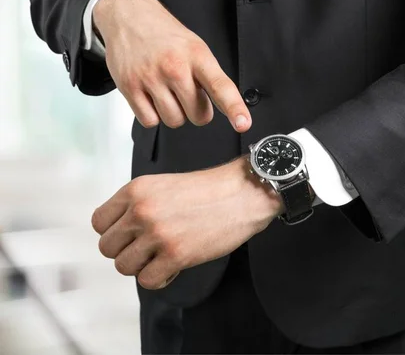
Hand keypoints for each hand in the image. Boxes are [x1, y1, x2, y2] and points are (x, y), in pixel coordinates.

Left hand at [91, 157, 282, 289]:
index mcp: (136, 190)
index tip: (131, 235)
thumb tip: (121, 234)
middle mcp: (142, 211)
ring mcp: (158, 234)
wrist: (243, 194)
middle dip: (127, 251)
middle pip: (107, 247)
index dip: (114, 233)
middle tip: (148, 249)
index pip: (99, 223)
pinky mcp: (176, 255)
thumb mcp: (163, 185)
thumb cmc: (208, 190)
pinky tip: (173, 267)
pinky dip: (159, 278)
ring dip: (142, 266)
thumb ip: (138, 204)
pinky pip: (148, 280)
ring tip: (162, 257)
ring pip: (124, 266)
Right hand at [93, 0, 250, 131]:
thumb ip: (210, 77)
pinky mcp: (129, 87)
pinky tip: (151, 95)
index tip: (243, 124)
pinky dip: (152, 115)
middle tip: (187, 91)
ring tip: (167, 90)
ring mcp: (151, 77)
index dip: (234, 108)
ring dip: (174, 112)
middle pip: (198, 115)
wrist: (129, 16)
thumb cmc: (167, 36)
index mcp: (197, 56)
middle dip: (196, 109)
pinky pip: (150, 121)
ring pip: (175, 121)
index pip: (221, 86)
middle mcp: (175, 67)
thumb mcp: (196, 48)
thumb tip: (225, 107)